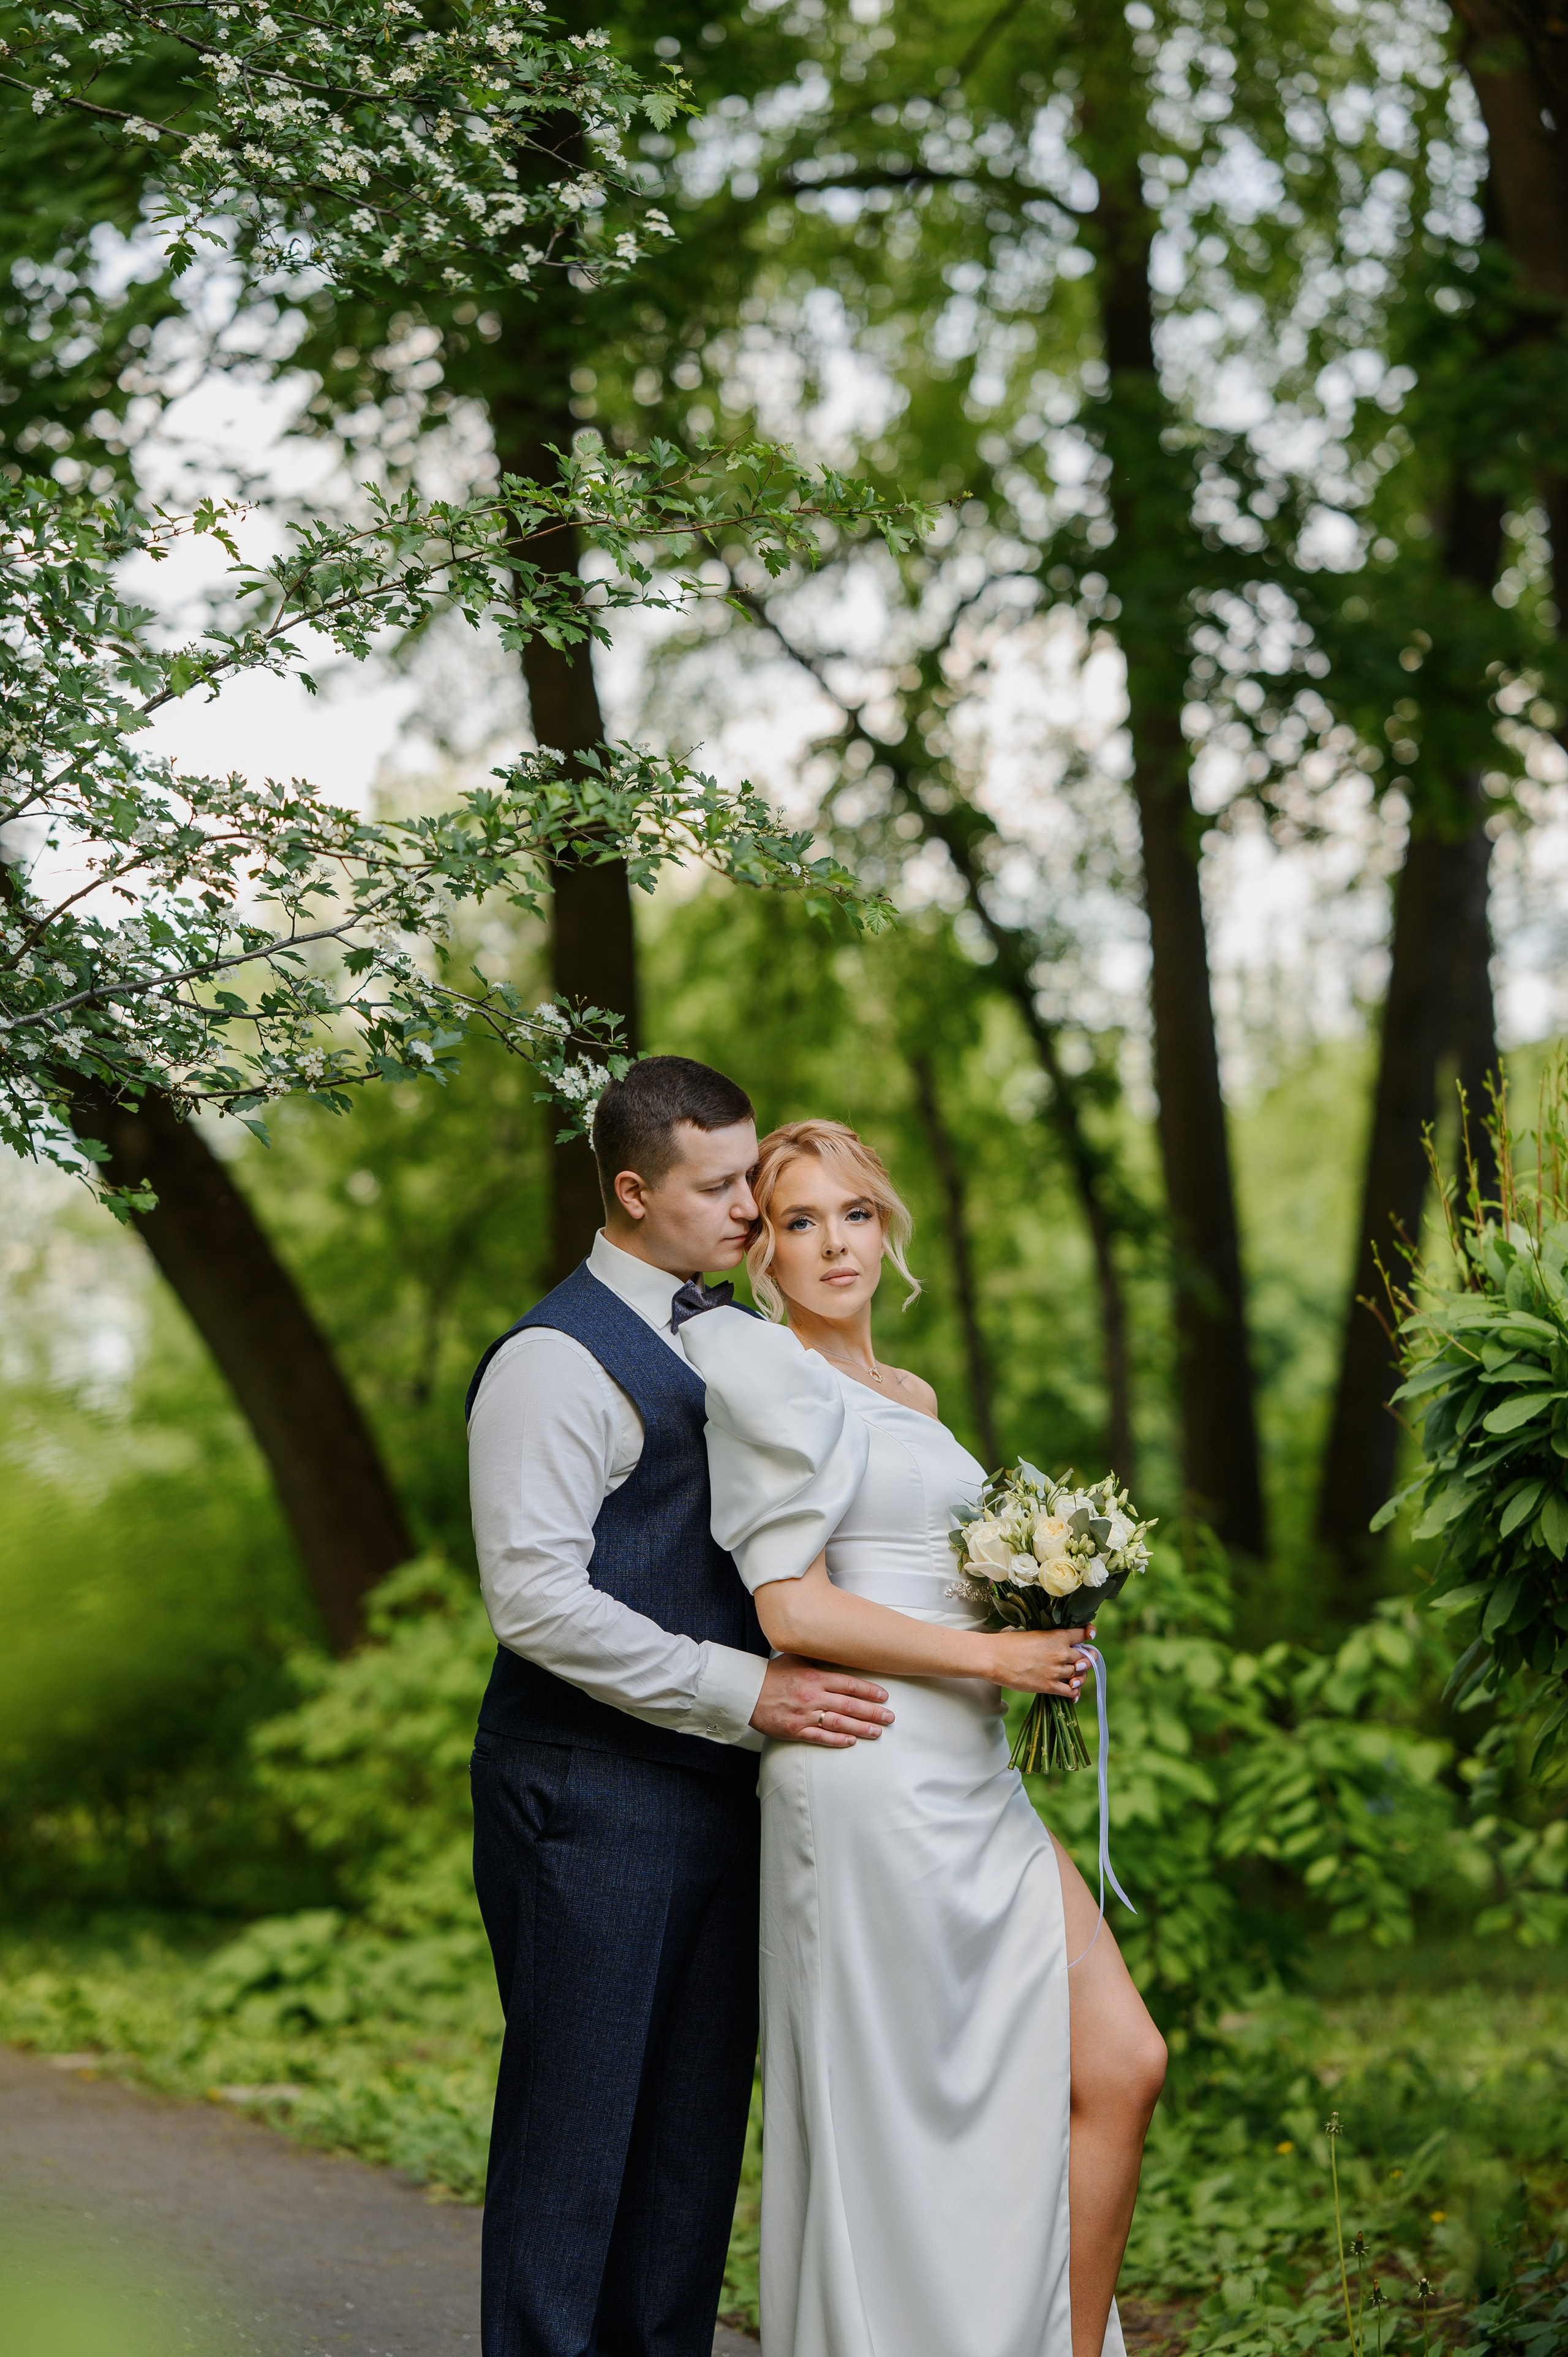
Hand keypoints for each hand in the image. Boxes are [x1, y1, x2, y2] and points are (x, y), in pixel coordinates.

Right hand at [751, 1654, 894, 1746]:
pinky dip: (837, 1740)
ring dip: (861, 1728)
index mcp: (815, 1677)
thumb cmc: (773, 1674)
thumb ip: (819, 1660)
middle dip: (873, 1712)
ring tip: (878, 1731)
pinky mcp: (795, 1730)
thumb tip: (841, 1655)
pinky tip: (851, 1741)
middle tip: (890, 1717)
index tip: (885, 1696)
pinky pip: (820, 1737)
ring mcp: (805, 1714)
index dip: (870, 1691)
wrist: (747, 1692)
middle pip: (850, 1705)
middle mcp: (813, 1696)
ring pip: (840, 1723)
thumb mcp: (797, 1659)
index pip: (850, 1684)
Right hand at [985, 1626, 1092, 1696]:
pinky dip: (1074, 1692)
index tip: (1089, 1635)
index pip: (1083, 1634)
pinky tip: (1072, 1691)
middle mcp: (1061, 1653)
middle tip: (1081, 1660)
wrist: (994, 1658)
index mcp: (1058, 1636)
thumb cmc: (1009, 1643)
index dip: (1088, 1634)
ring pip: (1080, 1675)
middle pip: (1086, 1657)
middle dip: (1086, 1659)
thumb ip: (1051, 1638)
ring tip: (1074, 1676)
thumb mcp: (1034, 1633)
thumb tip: (1059, 1643)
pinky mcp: (1049, 1686)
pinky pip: (1071, 1691)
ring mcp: (1056, 1671)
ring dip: (1079, 1676)